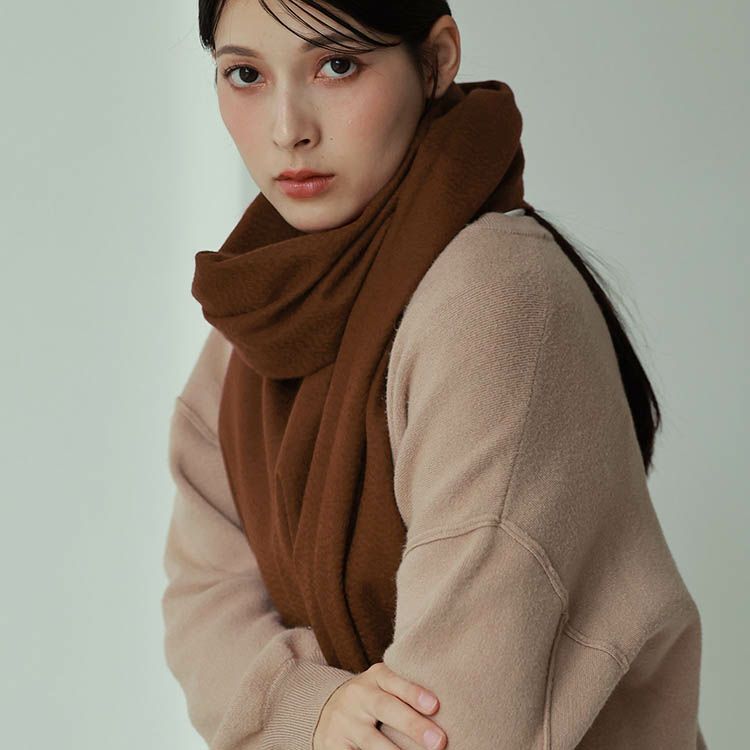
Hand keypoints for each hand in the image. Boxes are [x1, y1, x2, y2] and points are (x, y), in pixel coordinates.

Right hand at [313, 661, 445, 749]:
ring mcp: (345, 721)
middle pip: (386, 708)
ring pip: (371, 741)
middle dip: (413, 725)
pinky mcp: (334, 745)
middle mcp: (358, 696)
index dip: (414, 692)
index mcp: (375, 678)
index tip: (436, 705)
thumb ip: (406, 692)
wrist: (325, 709)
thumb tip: (447, 710)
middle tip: (440, 742)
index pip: (395, 681)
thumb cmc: (372, 700)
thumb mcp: (383, 687)